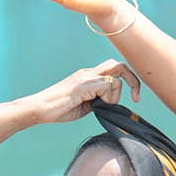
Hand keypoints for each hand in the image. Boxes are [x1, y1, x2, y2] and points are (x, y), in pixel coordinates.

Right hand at [23, 60, 141, 124]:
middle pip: (120, 66)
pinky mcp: (82, 85)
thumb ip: (98, 101)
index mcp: (88, 76)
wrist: (39, 109)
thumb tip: (112, 105)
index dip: (129, 80)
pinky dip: (107, 98)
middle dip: (133, 81)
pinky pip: (106, 86)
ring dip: (115, 96)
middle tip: (136, 98)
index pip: (115, 69)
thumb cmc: (58, 109)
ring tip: (102, 106)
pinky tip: (95, 105)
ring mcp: (85, 78)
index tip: (134, 98)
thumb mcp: (85, 105)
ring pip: (115, 78)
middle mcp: (88, 73)